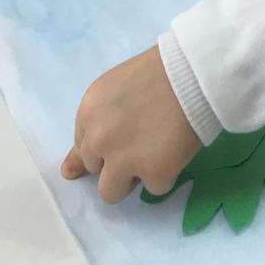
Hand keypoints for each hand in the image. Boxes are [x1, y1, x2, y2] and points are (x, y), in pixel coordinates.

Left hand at [61, 45, 200, 202]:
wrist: (196, 72)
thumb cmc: (159, 72)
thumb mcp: (115, 91)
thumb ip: (92, 127)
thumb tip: (67, 173)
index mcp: (87, 112)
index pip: (83, 147)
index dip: (105, 143)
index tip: (125, 132)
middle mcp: (98, 139)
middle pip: (95, 170)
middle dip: (115, 160)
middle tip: (143, 138)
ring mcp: (123, 160)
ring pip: (111, 193)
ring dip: (131, 178)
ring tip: (154, 153)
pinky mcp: (153, 174)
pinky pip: (154, 188)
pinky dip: (166, 173)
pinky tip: (176, 147)